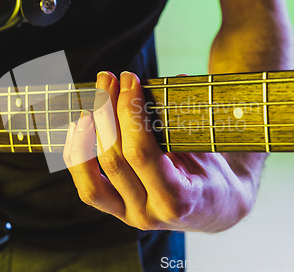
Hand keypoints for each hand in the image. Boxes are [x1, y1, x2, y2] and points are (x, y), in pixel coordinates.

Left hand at [63, 71, 261, 231]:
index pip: (141, 153)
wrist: (216, 210)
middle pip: (113, 160)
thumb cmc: (214, 176)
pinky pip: (88, 188)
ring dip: (87, 135)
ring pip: (91, 180)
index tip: (130, 80)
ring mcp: (128, 215)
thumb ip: (188, 120)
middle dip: (107, 112)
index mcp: (177, 199)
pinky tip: (79, 128)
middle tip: (108, 79)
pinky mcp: (116, 211)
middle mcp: (148, 213)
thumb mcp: (209, 150)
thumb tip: (173, 80)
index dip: (130, 112)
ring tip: (90, 103)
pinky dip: (77, 157)